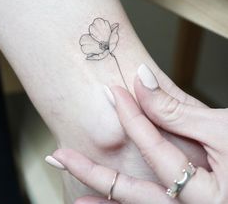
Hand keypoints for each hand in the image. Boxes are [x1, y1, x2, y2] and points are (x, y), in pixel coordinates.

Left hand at [49, 65, 227, 203]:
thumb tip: (141, 78)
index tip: (115, 92)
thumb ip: (179, 112)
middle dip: (92, 173)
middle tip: (59, 157)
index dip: (134, 115)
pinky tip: (102, 200)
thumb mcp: (224, 131)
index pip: (156, 147)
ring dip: (103, 198)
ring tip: (74, 194)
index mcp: (205, 195)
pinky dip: (125, 202)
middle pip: (131, 193)